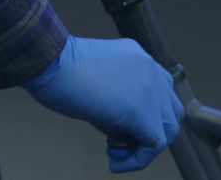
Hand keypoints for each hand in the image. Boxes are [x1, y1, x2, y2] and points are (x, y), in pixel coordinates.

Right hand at [22, 36, 183, 173]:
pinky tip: (115, 162)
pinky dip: (138, 159)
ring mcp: (151, 90)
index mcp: (139, 58)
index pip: (158, 90)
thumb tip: (120, 129)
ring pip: (168, 128)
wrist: (50, 63)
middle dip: (150, 131)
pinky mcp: (142, 112)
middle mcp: (151, 70)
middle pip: (169, 109)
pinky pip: (154, 143)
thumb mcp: (98, 78)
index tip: (120, 127)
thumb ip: (117, 98)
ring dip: (145, 146)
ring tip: (117, 153)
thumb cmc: (59, 69)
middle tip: (121, 142)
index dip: (145, 114)